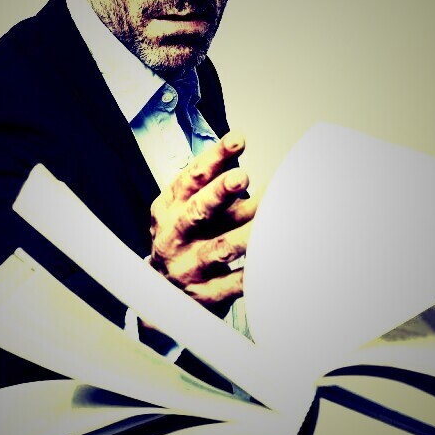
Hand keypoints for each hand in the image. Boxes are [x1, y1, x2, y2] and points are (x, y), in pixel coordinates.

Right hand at [149, 131, 257, 312]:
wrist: (163, 294)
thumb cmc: (187, 237)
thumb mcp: (189, 206)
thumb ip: (213, 181)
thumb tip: (240, 143)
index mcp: (170, 208)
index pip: (191, 177)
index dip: (214, 158)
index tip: (238, 140)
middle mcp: (175, 235)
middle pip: (198, 212)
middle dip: (219, 193)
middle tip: (242, 176)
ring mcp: (189, 267)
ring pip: (219, 250)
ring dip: (244, 235)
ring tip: (269, 222)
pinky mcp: (206, 294)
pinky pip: (233, 285)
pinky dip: (252, 274)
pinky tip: (271, 263)